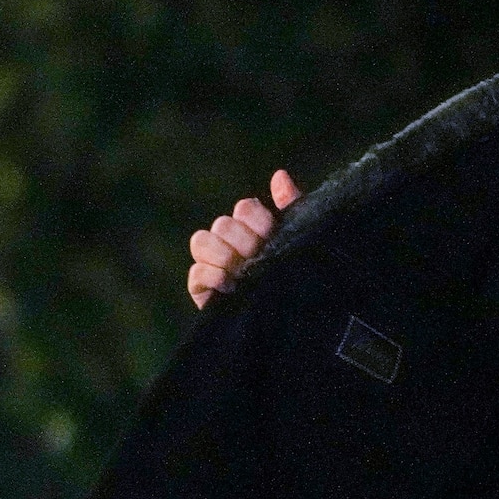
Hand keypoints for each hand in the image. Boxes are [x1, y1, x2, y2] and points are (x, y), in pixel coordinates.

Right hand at [187, 169, 302, 308]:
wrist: (300, 323)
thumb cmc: (302, 278)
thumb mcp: (302, 242)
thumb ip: (293, 208)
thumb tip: (279, 175)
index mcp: (257, 230)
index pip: (245, 208)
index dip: (256, 218)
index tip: (269, 233)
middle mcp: (233, 243)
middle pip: (223, 223)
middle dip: (242, 239)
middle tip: (258, 255)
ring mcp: (216, 265)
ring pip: (201, 241)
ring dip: (223, 253)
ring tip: (242, 269)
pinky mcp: (204, 289)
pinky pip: (196, 272)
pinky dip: (212, 275)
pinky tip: (231, 285)